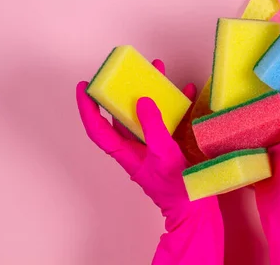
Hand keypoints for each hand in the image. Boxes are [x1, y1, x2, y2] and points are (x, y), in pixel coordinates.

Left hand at [76, 59, 223, 264]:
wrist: (195, 207)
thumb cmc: (176, 188)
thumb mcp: (163, 154)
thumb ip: (153, 127)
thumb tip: (142, 101)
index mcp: (126, 152)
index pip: (98, 129)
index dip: (88, 108)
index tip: (84, 86)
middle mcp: (136, 146)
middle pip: (123, 115)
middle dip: (125, 91)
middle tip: (129, 71)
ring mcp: (153, 145)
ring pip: (146, 113)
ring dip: (152, 92)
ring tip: (159, 71)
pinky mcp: (171, 144)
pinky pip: (170, 119)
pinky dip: (177, 105)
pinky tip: (186, 92)